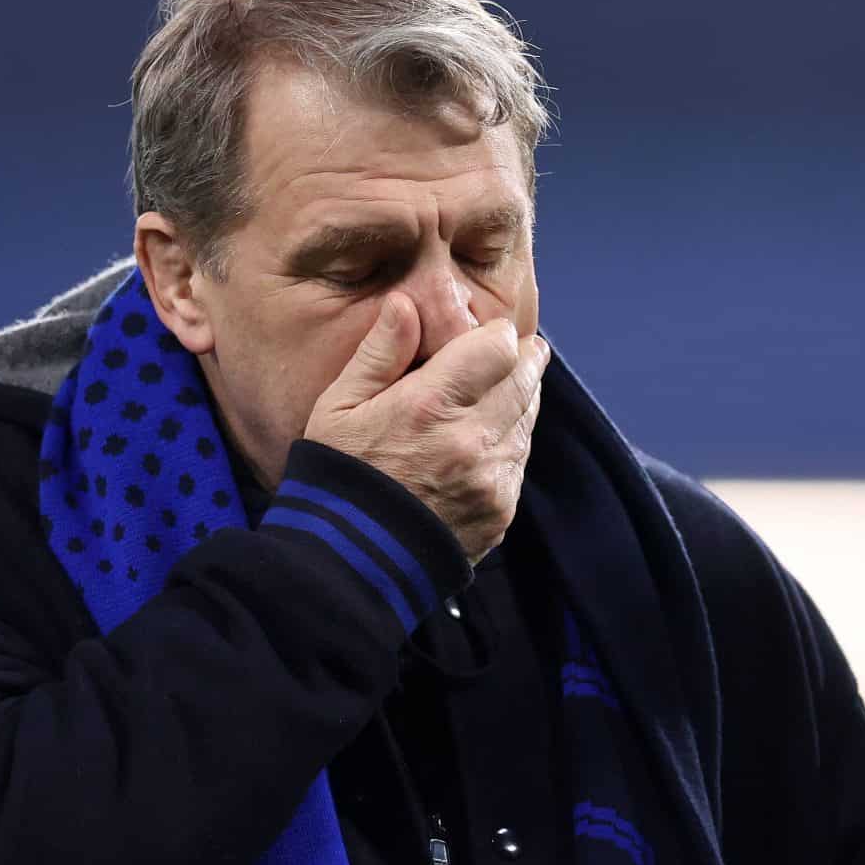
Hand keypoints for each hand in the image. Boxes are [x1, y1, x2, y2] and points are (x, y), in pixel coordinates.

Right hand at [303, 292, 549, 564]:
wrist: (348, 562)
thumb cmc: (336, 476)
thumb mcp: (338, 407)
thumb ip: (379, 352)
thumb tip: (406, 303)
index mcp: (430, 405)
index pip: (499, 346)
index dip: (496, 334)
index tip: (487, 335)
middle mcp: (470, 440)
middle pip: (526, 379)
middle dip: (523, 360)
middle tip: (516, 351)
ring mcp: (491, 479)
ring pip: (528, 420)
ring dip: (519, 401)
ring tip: (501, 392)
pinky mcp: (499, 511)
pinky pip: (519, 462)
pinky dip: (510, 445)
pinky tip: (486, 443)